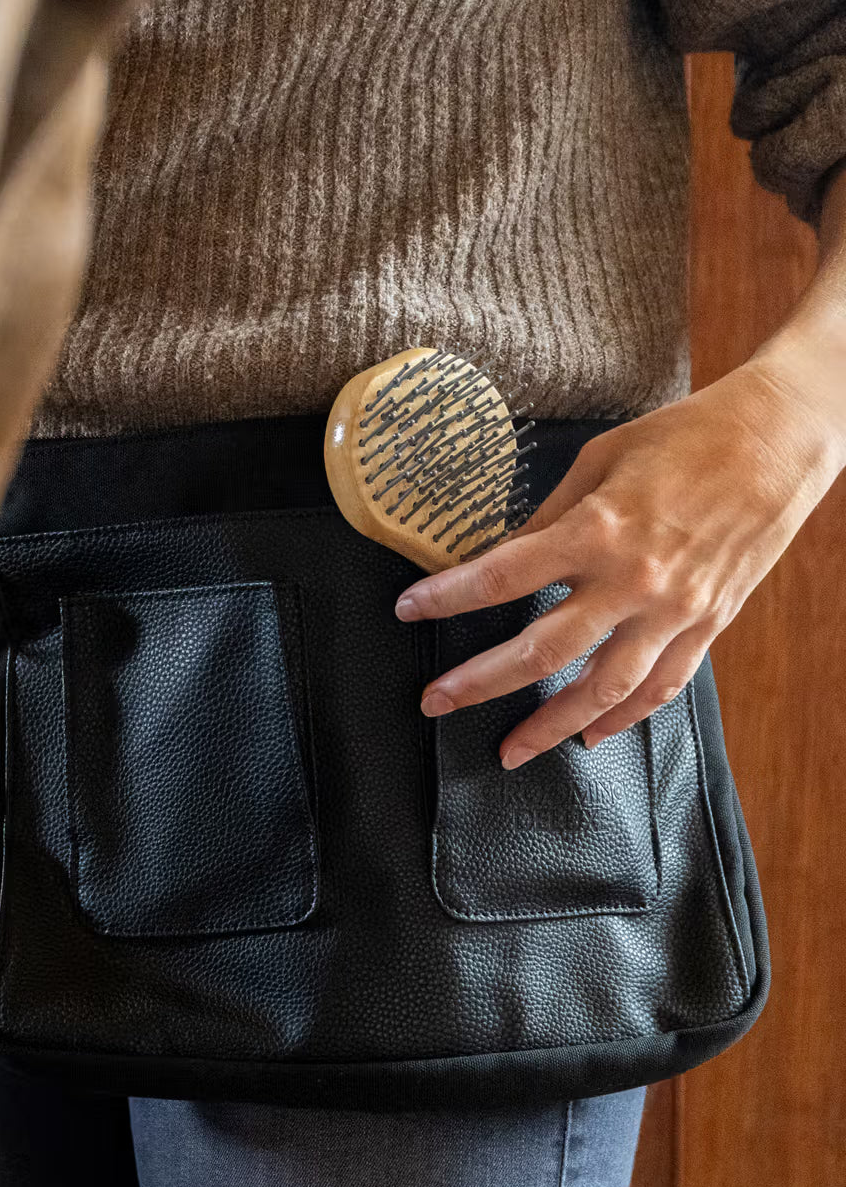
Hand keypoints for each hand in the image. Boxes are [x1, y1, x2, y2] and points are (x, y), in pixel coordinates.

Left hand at [393, 350, 845, 769]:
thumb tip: (504, 556)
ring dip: (550, 726)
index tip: (408, 610)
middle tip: (435, 702)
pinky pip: (660, 686)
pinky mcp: (707, 625)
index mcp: (597, 530)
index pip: (502, 576)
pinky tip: (590, 736)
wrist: (778, 440)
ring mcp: (673, 612)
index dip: (447, 597)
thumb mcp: (599, 460)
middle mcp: (632, 582)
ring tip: (510, 750)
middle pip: (542, 651)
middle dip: (480, 682)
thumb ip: (549, 517)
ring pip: (602, 689)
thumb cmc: (684, 437)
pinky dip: (623, 718)